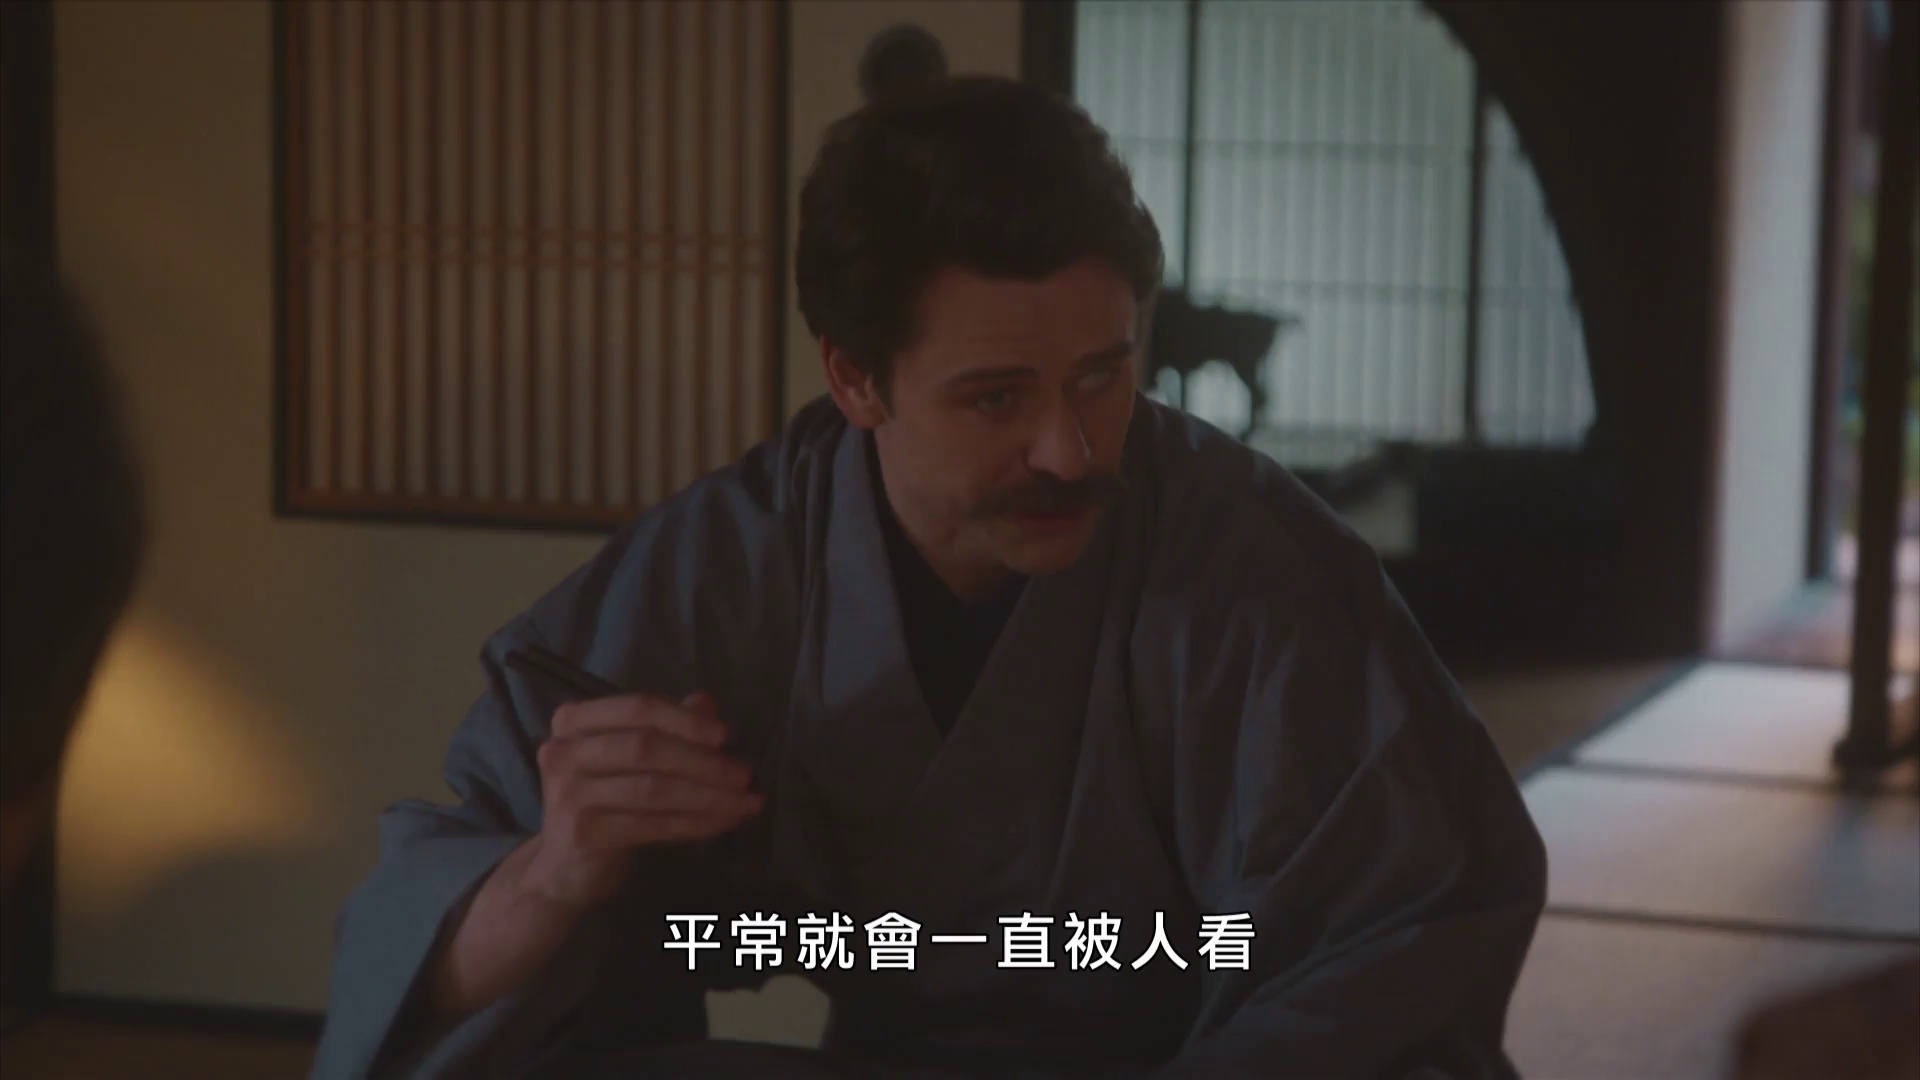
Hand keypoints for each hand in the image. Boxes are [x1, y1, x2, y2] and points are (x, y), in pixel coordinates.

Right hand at [524, 691, 761, 909]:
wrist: (562, 867)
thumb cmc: (601, 801)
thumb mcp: (626, 758)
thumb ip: (662, 727)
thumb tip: (706, 703)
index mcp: (573, 721)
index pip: (638, 708)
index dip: (685, 720)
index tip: (725, 735)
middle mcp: (562, 752)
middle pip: (647, 748)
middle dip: (704, 762)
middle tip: (744, 775)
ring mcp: (569, 793)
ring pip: (654, 789)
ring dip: (708, 796)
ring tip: (746, 802)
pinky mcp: (584, 832)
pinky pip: (653, 824)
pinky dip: (695, 823)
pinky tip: (723, 823)